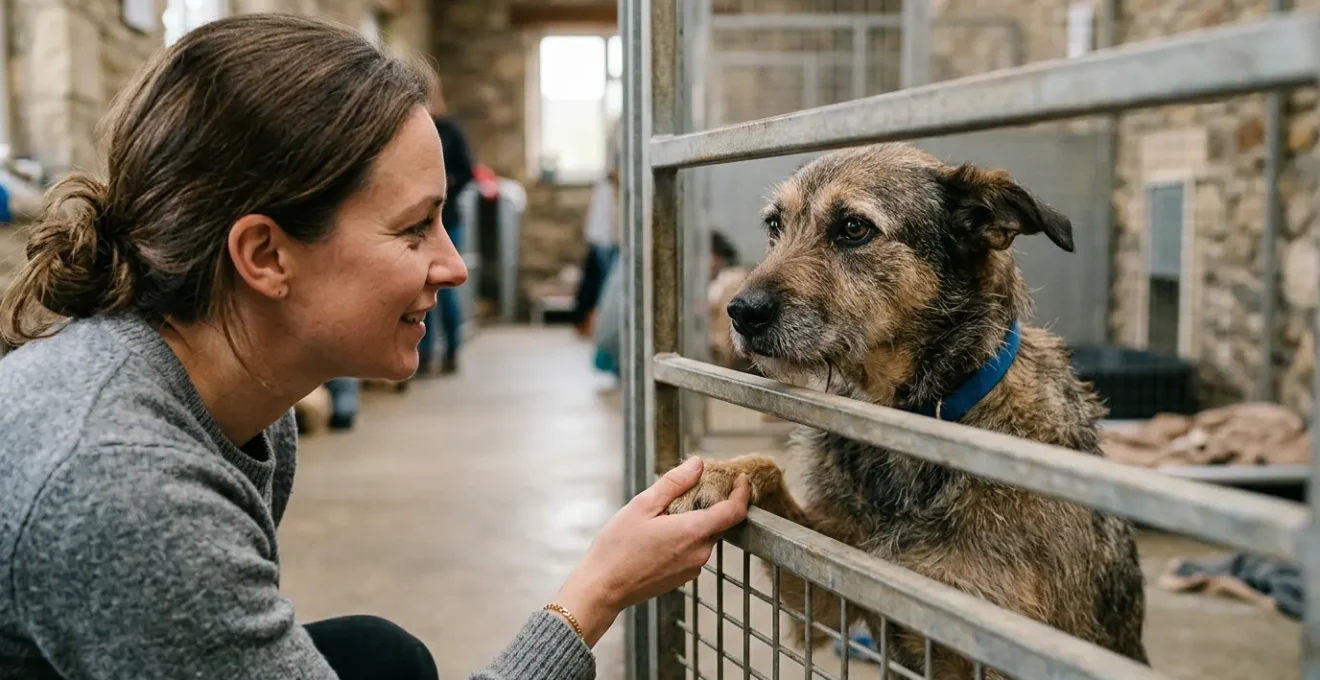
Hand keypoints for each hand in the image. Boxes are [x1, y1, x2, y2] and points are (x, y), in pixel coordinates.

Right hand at [550, 456, 749, 646]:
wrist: (603, 589)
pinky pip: (694, 551)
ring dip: (696, 522)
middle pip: (719, 523)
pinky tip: (661, 534)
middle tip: (692, 489)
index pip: (734, 511)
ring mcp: (693, 568)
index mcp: (693, 532)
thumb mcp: (642, 506)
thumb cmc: (617, 547)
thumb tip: (698, 464)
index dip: (741, 493)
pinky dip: (687, 538)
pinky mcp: (684, 578)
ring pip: (705, 537)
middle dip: (712, 504)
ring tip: (667, 513)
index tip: (741, 479)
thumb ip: (674, 483)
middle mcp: (700, 553)